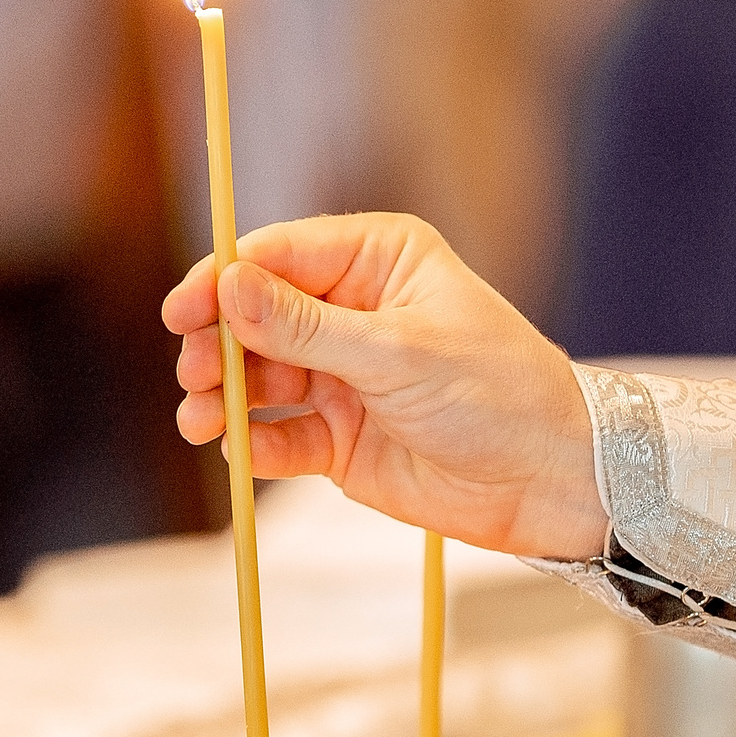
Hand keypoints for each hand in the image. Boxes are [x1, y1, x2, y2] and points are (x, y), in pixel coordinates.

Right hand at [161, 212, 604, 558]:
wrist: (551, 479)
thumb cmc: (498, 393)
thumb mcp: (397, 352)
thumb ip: (305, 327)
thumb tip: (228, 286)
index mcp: (376, 260)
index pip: (277, 257)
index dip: (224, 282)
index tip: (184, 312)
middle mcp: (351, 312)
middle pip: (253, 318)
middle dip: (218, 345)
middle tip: (198, 375)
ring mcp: (341, 376)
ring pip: (257, 378)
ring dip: (224, 398)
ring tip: (202, 420)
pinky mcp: (339, 436)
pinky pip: (278, 434)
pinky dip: (254, 443)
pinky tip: (242, 451)